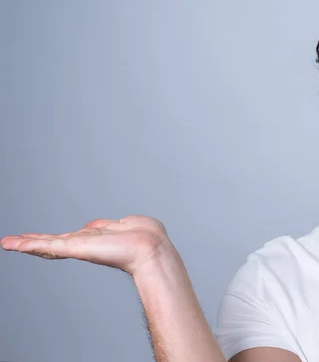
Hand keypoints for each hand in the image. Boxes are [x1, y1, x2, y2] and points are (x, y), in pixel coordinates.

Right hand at [1, 215, 172, 275]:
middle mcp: (87, 244)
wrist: (150, 247)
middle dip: (33, 242)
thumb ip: (105, 225)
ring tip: (7, 243)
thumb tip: (94, 226)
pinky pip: (50, 246)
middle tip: (11, 242)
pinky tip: (15, 245)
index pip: (70, 238)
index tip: (36, 239)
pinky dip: (31, 245)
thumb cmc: (146, 236)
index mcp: (98, 238)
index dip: (54, 238)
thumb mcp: (123, 224)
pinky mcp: (77, 248)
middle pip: (54, 243)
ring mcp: (81, 247)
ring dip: (27, 244)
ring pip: (49, 245)